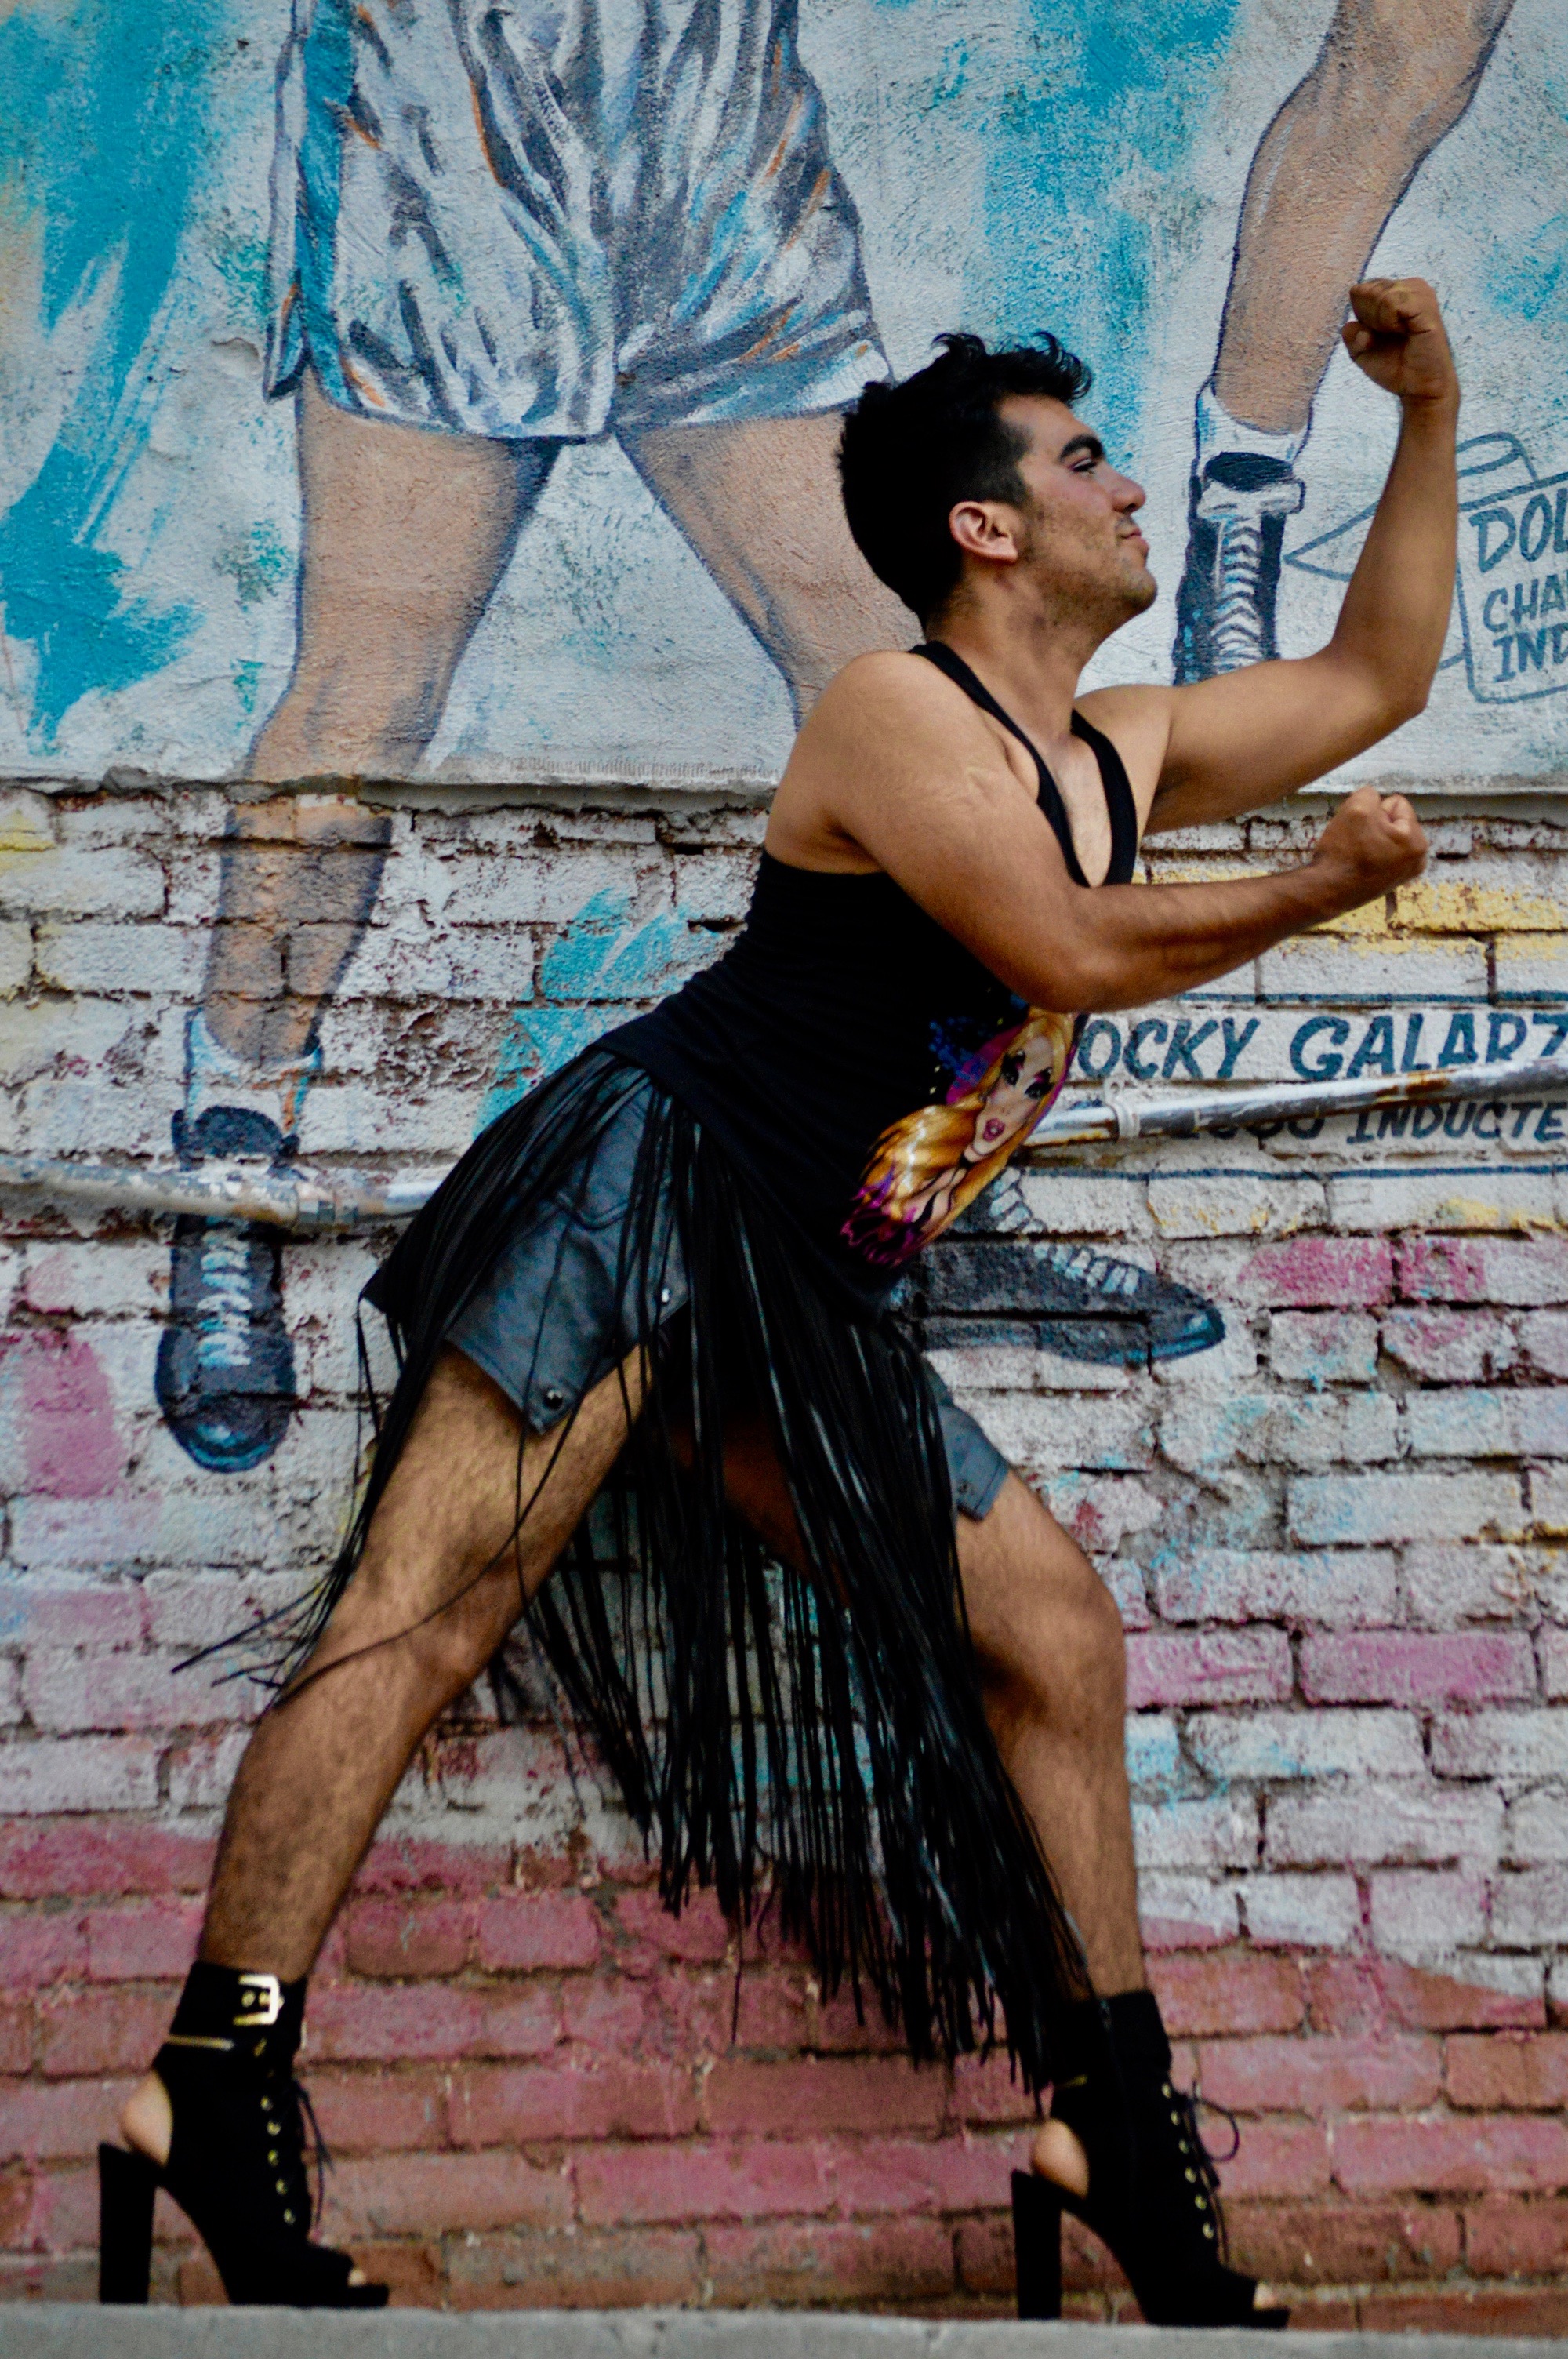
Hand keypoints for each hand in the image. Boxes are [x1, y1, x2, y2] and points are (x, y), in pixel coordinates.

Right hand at [1311, 786, 1427, 909]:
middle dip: (1373, 824)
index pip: (1396, 803)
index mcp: (1417, 842)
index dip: (1373, 810)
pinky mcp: (1390, 882)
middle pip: (1393, 821)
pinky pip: (1379, 853)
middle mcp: (1418, 859)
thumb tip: (1372, 800)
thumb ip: (1369, 794)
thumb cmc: (1344, 851)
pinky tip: (1356, 863)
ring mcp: (1405, 874)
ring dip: (1369, 838)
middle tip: (1355, 841)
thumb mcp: (1356, 808)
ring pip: (1384, 836)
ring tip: (1355, 852)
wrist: (1325, 892)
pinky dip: (1368, 853)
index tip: (1360, 828)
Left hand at [1342, 278, 1457, 410]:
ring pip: (1379, 294)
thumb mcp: (1361, 352)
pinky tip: (1404, 332)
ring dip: (1379, 321)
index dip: (1362, 316)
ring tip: (1399, 334)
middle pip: (1368, 289)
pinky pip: (1392, 303)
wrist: (1418, 387)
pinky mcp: (1426, 305)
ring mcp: (1420, 293)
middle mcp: (1410, 287)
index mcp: (1396, 291)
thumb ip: (1350, 335)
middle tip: (1390, 336)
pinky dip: (1389, 322)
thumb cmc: (1394, 366)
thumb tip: (1352, 323)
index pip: (1361, 289)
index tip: (1379, 334)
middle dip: (1369, 319)